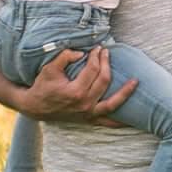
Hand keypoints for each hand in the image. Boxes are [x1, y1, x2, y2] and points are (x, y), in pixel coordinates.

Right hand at [18, 47, 137, 123]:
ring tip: (136, 82)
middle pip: (104, 81)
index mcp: (75, 92)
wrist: (35, 107)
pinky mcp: (89, 119)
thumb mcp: (50, 69)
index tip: (97, 48)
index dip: (96, 56)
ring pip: (113, 103)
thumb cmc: (43, 86)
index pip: (92, 70)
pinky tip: (133, 119)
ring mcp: (88, 113)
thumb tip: (81, 52)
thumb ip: (65, 57)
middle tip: (106, 53)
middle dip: (106, 64)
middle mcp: (84, 104)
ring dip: (125, 93)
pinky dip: (121, 121)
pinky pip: (108, 122)